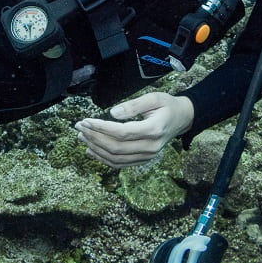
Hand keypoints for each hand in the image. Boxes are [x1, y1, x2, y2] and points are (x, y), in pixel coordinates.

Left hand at [75, 92, 193, 167]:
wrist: (181, 119)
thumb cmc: (167, 106)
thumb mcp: (153, 98)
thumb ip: (133, 105)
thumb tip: (112, 113)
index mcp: (153, 130)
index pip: (121, 133)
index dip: (101, 128)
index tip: (86, 120)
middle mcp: (150, 147)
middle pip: (116, 148)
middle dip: (94, 137)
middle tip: (79, 127)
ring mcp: (147, 156)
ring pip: (116, 159)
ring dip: (96, 149)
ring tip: (82, 137)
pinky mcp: (143, 159)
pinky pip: (120, 164)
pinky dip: (103, 159)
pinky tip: (91, 150)